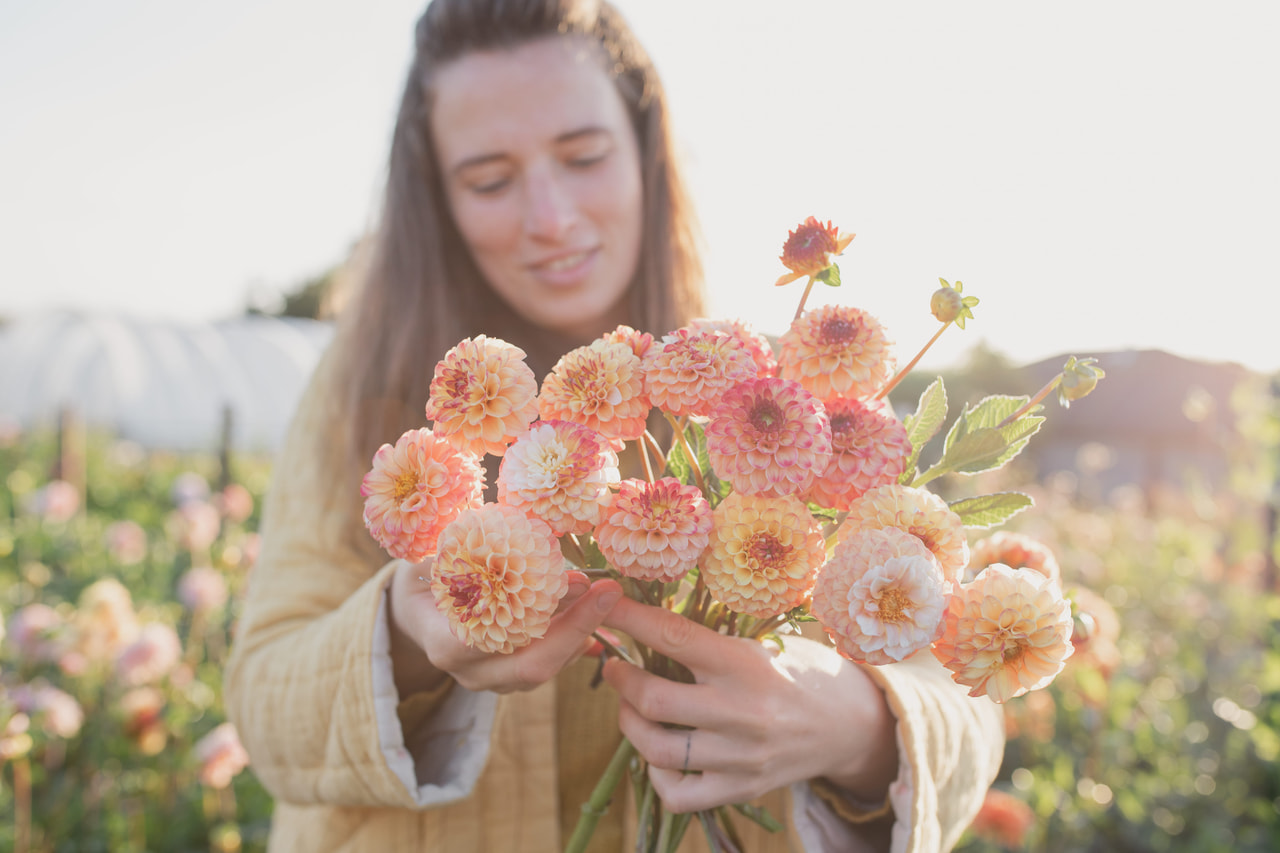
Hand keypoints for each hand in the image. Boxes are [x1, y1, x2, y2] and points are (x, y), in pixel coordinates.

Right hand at [388, 557, 621, 694]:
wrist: (417, 610)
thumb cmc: (423, 575)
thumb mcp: (431, 553)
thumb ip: (463, 543)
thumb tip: (511, 519)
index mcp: (443, 643)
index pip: (493, 641)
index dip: (540, 615)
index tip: (577, 581)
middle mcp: (470, 671)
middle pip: (532, 665)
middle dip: (576, 628)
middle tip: (608, 590)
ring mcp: (493, 680)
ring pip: (548, 668)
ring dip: (582, 632)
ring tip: (608, 594)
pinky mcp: (513, 678)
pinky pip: (552, 665)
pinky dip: (578, 639)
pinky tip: (598, 611)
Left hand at [601, 596, 896, 812]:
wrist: (850, 725)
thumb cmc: (800, 672)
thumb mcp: (762, 644)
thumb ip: (710, 642)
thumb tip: (644, 623)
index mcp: (747, 664)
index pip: (673, 636)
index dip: (629, 619)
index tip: (604, 606)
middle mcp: (742, 712)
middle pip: (653, 699)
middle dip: (621, 678)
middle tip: (616, 666)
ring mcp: (740, 757)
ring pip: (656, 748)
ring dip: (629, 723)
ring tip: (630, 706)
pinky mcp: (740, 789)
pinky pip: (677, 793)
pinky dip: (655, 774)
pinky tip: (658, 753)